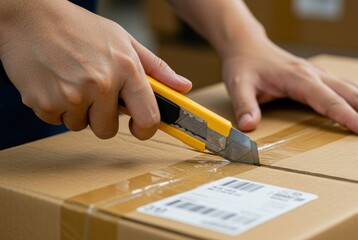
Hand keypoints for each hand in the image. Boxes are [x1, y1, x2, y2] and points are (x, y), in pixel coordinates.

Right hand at [0, 1, 190, 139]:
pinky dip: (55, 107)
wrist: (30, 15)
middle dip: (101, 117)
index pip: (148, 118)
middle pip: (108, 130)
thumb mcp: (124, 40)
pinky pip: (56, 121)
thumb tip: (183, 87)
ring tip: (71, 80)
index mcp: (126, 69)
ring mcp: (71, 94)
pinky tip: (55, 82)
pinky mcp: (44, 102)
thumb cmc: (79, 27)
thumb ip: (156, 68)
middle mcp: (101, 84)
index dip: (146, 129)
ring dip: (77, 110)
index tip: (140, 128)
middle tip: (93, 92)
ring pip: (80, 126)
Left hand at [222, 38, 357, 135]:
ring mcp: (321, 74)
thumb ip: (245, 105)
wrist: (248, 46)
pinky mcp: (322, 77)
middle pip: (353, 93)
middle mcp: (315, 75)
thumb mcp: (238, 84)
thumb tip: (248, 126)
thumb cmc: (244, 66)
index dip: (348, 117)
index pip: (328, 100)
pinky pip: (353, 85)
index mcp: (298, 79)